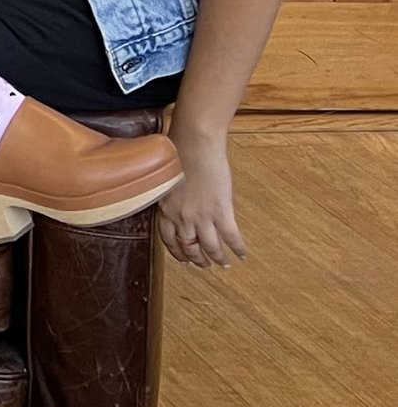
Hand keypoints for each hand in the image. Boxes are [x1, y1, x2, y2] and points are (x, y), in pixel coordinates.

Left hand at [157, 134, 247, 268]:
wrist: (194, 141)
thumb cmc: (177, 150)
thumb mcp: (164, 176)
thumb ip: (168, 193)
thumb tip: (174, 198)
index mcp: (165, 207)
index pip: (169, 239)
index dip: (177, 252)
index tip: (183, 259)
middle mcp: (181, 216)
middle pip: (189, 247)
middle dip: (198, 259)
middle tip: (205, 265)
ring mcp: (201, 216)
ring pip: (210, 247)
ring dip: (218, 259)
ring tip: (224, 264)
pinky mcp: (221, 211)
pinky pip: (231, 237)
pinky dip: (238, 248)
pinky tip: (242, 254)